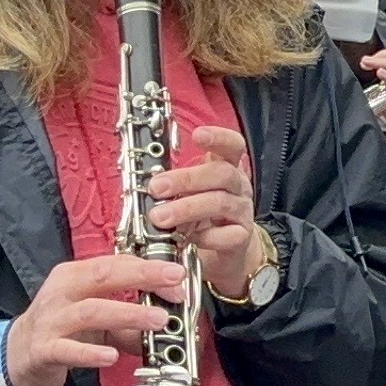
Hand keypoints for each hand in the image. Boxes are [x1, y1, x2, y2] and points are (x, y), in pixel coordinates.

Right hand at [4, 252, 185, 385]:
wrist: (14, 355)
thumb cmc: (59, 329)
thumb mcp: (92, 315)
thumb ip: (126, 318)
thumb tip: (164, 320)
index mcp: (74, 276)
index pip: (114, 263)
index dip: (148, 267)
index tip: (178, 275)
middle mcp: (61, 293)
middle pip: (103, 276)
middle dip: (143, 276)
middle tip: (176, 284)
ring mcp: (50, 321)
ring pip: (91, 311)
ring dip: (128, 314)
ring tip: (158, 320)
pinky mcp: (43, 350)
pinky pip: (67, 349)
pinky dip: (91, 352)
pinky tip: (112, 355)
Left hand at [147, 126, 263, 302]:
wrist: (224, 251)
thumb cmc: (200, 216)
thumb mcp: (188, 193)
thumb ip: (173, 183)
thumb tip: (143, 178)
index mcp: (226, 168)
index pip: (232, 145)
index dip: (218, 138)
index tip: (197, 135)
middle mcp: (239, 187)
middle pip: (222, 173)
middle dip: (186, 179)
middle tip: (156, 187)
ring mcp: (243, 212)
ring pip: (221, 203)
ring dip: (187, 208)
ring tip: (159, 217)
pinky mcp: (242, 237)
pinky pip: (226, 235)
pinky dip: (204, 237)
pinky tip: (186, 239)